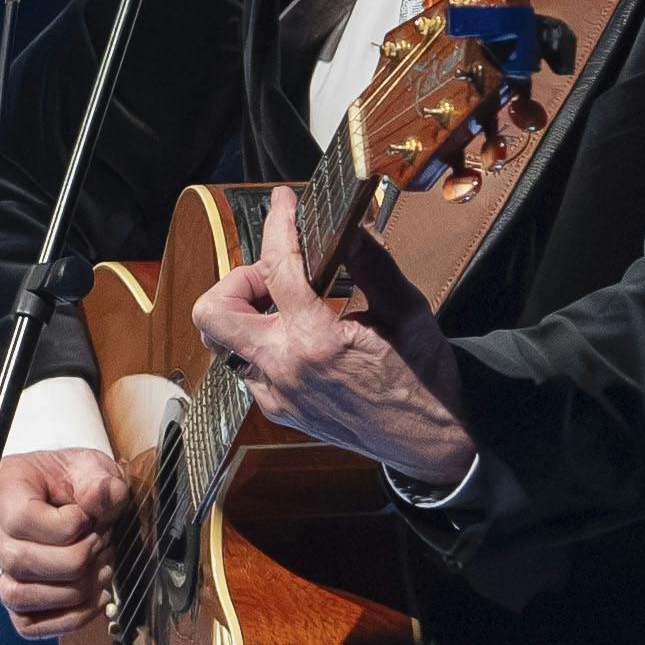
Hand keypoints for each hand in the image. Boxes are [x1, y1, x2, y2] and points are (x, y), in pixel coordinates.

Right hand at [0, 448, 128, 639]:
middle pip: (19, 562)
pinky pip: (29, 625)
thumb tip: (103, 497)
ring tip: (101, 568)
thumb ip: (99, 481)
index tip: (88, 517)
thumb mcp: (90, 466)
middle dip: (76, 560)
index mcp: (3, 490)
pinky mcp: (10, 596)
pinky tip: (95, 596)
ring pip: (19, 598)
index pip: (21, 519)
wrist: (59, 494)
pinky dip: (69, 618)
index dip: (68, 525)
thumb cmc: (70, 480)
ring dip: (74, 591)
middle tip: (102, 543)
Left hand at [188, 188, 474, 483]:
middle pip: (212, 313)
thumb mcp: (405, 310)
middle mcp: (284, 370)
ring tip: (284, 302)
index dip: (277, 225)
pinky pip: (247, 367)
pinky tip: (297, 335)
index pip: (276, 269)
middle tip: (272, 273)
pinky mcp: (278, 409)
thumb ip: (372, 262)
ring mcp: (275, 394)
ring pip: (224, 342)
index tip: (283, 202)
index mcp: (317, 342)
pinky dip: (262, 341)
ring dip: (245, 313)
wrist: (431, 442)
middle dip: (235, 280)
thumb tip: (352, 220)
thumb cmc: (423, 378)